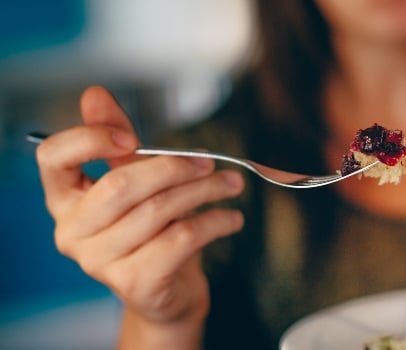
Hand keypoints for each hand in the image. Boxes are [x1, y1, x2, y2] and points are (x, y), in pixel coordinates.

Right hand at [35, 86, 244, 346]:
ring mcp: (100, 262)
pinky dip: (214, 222)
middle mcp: (73, 232)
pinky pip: (181, 239)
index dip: (90, 138)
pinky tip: (232, 218)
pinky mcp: (135, 283)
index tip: (130, 136)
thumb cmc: (152, 229)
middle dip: (173, 167)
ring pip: (158, 211)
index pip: (53, 157)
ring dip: (204, 191)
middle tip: (210, 161)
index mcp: (64, 199)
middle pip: (121, 184)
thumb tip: (94, 93)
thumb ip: (116, 140)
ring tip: (232, 184)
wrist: (169, 290)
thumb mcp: (135, 180)